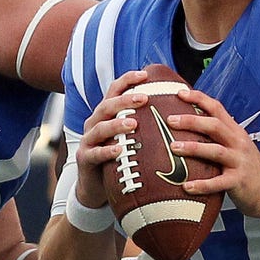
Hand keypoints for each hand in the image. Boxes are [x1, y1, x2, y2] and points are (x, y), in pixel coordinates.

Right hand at [74, 69, 150, 207]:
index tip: (145, 74)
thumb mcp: (128, 136)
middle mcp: (94, 123)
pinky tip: (120, 150)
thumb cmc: (117, 157)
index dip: (127, 80)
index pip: (114, 90)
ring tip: (133, 124)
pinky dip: (107, 151)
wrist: (94, 185)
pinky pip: (96, 154)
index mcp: (106, 114)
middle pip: (107, 106)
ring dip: (116, 124)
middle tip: (144, 99)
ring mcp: (88, 140)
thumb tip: (174, 109)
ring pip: (100, 128)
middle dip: (125, 101)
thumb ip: (142, 122)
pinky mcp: (85, 159)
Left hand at [167, 89, 259, 217]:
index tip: (179, 93)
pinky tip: (186, 186)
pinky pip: (218, 182)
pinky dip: (202, 185)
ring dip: (193, 148)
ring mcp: (239, 161)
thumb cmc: (246, 167)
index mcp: (235, 131)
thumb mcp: (235, 145)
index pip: (217, 108)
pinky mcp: (238, 181)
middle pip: (214, 126)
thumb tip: (188, 126)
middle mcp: (238, 143)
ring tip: (173, 147)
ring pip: (215, 151)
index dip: (199, 99)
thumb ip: (217, 136)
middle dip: (191, 121)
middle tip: (170, 120)